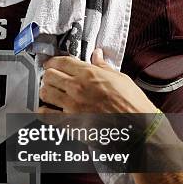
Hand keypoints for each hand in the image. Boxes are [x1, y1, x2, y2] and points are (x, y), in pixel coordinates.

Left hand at [38, 49, 156, 113]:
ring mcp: (71, 106)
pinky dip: (44, 112)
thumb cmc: (132, 104)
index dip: (53, 61)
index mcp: (89, 74)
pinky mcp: (70, 123)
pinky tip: (48, 110)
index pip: (61, 62)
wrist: (138, 128)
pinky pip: (46, 115)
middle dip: (49, 75)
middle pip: (49, 75)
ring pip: (44, 93)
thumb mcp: (120, 78)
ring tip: (51, 93)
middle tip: (52, 78)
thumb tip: (97, 55)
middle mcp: (77, 88)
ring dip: (46, 91)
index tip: (51, 64)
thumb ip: (103, 66)